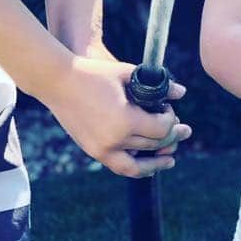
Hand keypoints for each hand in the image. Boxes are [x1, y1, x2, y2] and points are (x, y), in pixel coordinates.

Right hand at [46, 56, 191, 176]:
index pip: (161, 130)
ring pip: (138, 165)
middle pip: (153, 145)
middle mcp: (114, 140)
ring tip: (170, 160)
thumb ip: (157, 85)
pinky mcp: (93, 151)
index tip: (169, 109)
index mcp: (125, 121)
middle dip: (171, 137)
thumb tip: (182, 92)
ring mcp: (101, 150)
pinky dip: (135, 167)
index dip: (171, 120)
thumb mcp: (127, 74)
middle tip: (183, 130)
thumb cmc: (94, 73)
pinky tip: (146, 164)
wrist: (58, 81)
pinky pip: (120, 167)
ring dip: (156, 162)